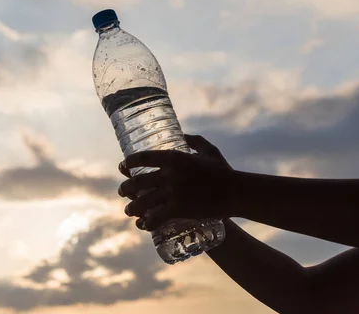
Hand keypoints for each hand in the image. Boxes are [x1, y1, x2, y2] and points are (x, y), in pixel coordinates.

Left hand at [118, 135, 235, 230]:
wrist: (236, 191)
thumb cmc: (224, 170)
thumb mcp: (209, 150)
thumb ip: (195, 140)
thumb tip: (183, 135)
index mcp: (174, 157)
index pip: (142, 158)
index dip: (129, 162)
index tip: (123, 166)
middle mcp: (169, 174)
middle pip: (138, 181)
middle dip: (126, 188)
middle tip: (122, 191)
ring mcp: (173, 192)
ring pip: (143, 201)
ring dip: (132, 207)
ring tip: (128, 210)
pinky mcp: (179, 209)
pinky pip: (156, 217)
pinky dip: (147, 222)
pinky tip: (143, 224)